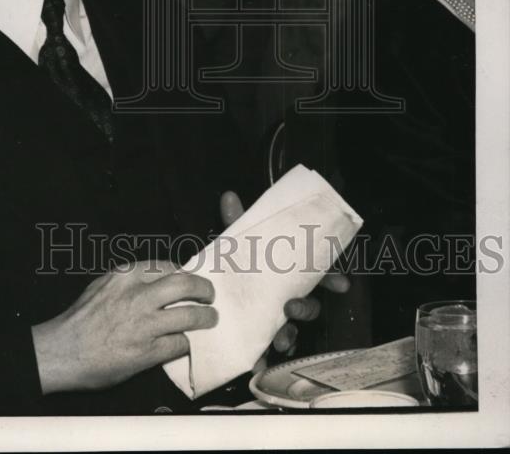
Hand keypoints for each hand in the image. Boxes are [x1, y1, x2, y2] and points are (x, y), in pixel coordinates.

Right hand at [31, 260, 217, 393]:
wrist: (62, 352)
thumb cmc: (80, 320)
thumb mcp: (102, 285)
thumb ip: (129, 281)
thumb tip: (157, 281)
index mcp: (125, 276)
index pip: (167, 266)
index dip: (184, 272)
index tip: (190, 278)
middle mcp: (137, 296)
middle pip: (185, 284)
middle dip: (203, 289)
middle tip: (209, 295)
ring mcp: (144, 324)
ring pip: (189, 315)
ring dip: (205, 317)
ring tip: (210, 318)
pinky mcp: (147, 352)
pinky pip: (179, 343)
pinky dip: (186, 342)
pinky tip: (185, 342)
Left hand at [219, 190, 349, 358]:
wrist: (217, 293)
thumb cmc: (238, 265)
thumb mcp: (237, 243)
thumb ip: (236, 222)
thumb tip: (229, 197)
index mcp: (287, 275)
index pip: (317, 277)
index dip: (332, 279)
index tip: (342, 284)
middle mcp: (287, 298)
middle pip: (309, 306)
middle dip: (306, 308)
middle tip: (292, 306)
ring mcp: (275, 319)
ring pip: (292, 331)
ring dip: (288, 335)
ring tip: (278, 339)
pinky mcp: (259, 337)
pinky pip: (267, 352)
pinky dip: (264, 358)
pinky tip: (259, 362)